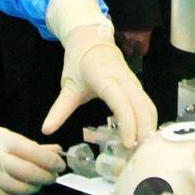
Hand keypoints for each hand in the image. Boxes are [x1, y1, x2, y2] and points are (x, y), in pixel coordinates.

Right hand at [0, 126, 64, 194]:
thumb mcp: (2, 139)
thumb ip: (30, 146)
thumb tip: (57, 151)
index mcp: (0, 141)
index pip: (33, 152)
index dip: (51, 160)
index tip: (60, 164)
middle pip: (31, 172)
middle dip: (47, 176)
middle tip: (53, 176)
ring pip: (24, 188)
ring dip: (36, 187)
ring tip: (38, 182)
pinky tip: (24, 189)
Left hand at [44, 22, 156, 147]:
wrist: (92, 39)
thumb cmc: (80, 61)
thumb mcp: (69, 86)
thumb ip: (59, 110)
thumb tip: (46, 130)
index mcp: (107, 79)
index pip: (123, 103)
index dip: (128, 123)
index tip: (129, 143)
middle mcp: (125, 81)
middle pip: (143, 107)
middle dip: (144, 131)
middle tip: (137, 155)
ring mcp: (134, 83)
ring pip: (149, 107)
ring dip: (149, 128)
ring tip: (141, 151)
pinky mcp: (137, 87)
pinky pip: (147, 105)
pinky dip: (148, 121)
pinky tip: (141, 138)